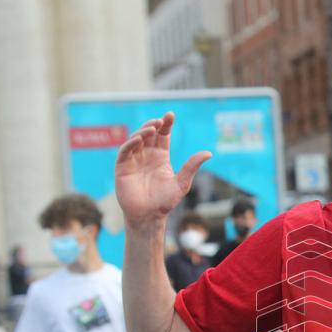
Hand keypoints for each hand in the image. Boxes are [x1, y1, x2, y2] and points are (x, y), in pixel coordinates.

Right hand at [114, 112, 211, 228]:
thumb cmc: (165, 202)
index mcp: (161, 157)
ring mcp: (134, 160)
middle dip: (154, 125)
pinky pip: (125, 151)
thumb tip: (209, 153)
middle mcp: (146, 155)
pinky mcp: (122, 167)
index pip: (163, 135)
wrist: (149, 216)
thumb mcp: (182, 183)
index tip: (170, 115)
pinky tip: (139, 139)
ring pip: (136, 139)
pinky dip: (131, 143)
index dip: (166, 124)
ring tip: (152, 128)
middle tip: (161, 120)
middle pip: (149, 134)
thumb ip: (191, 167)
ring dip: (143, 131)